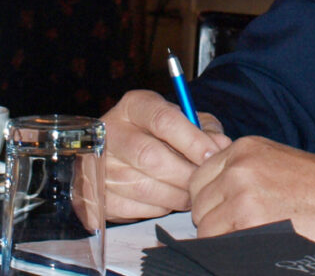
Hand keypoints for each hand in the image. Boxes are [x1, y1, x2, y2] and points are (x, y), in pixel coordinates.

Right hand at [103, 89, 230, 221]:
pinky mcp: (94, 193)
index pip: (163, 120)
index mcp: (135, 105)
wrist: (127, 151)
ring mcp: (98, 163)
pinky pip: (131, 207)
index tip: (212, 155)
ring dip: (174, 195)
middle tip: (203, 182)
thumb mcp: (188, 121)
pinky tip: (169, 200)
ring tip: (191, 194)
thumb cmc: (166, 133)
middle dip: (183, 173)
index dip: (191, 139)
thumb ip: (206, 129)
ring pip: (141, 186)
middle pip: (149, 156)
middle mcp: (110, 130)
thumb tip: (220, 146)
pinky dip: (157, 208)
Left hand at [189, 137, 314, 253]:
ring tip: (257, 237)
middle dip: (214, 220)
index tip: (226, 211)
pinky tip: (260, 247)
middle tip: (244, 227)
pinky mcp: (249, 224)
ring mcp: (242, 195)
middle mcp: (239, 168)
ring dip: (224, 239)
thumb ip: (244, 173)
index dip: (211, 201)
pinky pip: (219, 248)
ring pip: (205, 230)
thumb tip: (213, 200)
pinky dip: (233, 252)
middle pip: (198, 205)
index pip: (199, 179)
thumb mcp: (279, 163)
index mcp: (246, 149)